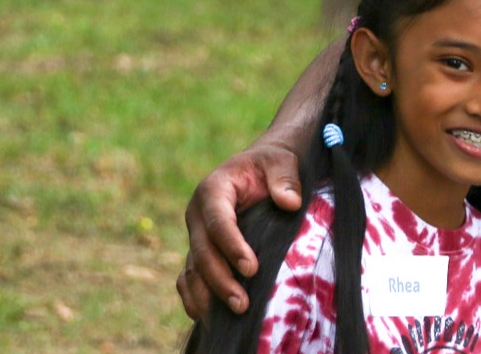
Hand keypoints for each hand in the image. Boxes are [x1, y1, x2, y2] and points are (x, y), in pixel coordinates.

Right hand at [177, 141, 303, 320]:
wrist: (259, 169)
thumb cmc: (271, 165)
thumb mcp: (281, 162)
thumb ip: (284, 179)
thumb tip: (290, 203)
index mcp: (213, 190)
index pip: (218, 221)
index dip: (231, 246)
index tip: (251, 268)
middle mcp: (198, 215)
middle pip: (203, 251)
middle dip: (220, 279)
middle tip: (241, 303)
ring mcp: (197, 235)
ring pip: (193, 269)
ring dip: (208, 295)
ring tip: (230, 316)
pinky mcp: (200, 250)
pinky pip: (189, 277)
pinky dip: (194, 297)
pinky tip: (207, 318)